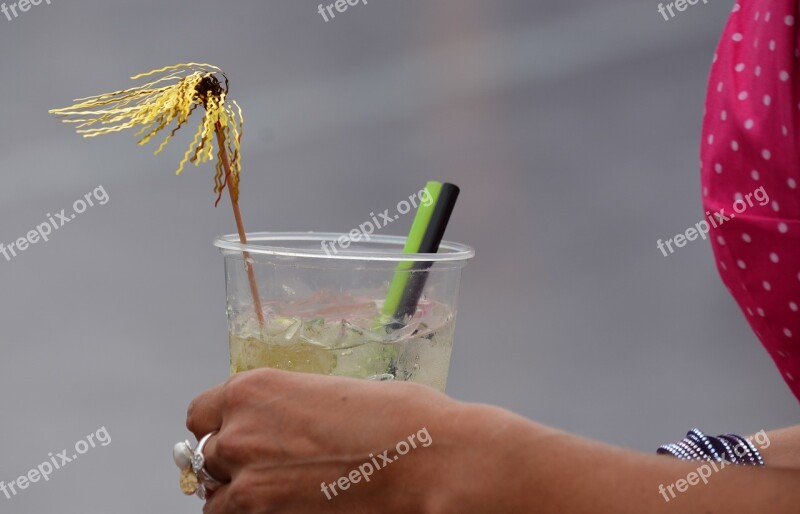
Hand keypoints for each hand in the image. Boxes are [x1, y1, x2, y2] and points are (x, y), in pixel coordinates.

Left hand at [185, 368, 475, 513]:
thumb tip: (281, 429)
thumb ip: (287, 411)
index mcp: (254, 391)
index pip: (200, 415)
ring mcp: (247, 485)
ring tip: (285, 495)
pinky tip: (293, 509)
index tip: (237, 438)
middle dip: (234, 464)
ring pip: (217, 499)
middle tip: (271, 470)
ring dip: (241, 497)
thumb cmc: (398, 421)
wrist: (428, 461)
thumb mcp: (331, 394)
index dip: (221, 428)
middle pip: (206, 458)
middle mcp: (239, 434)